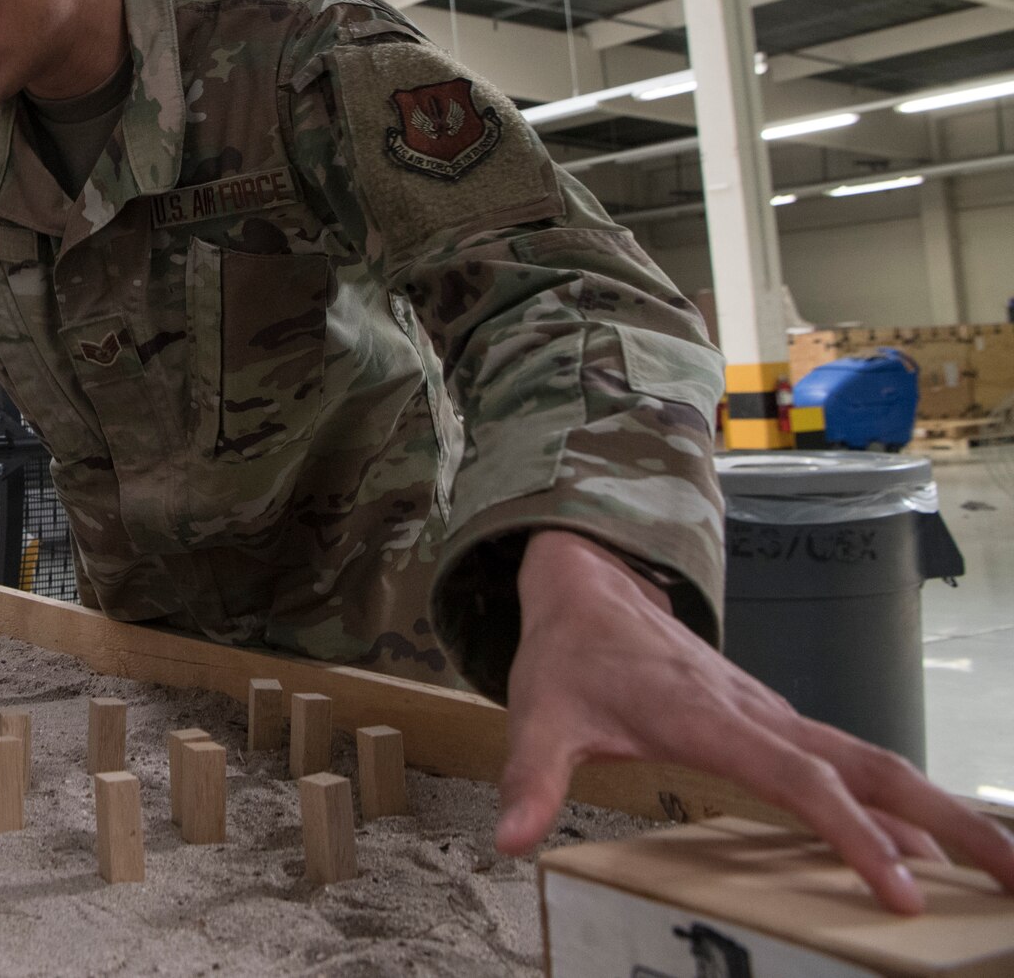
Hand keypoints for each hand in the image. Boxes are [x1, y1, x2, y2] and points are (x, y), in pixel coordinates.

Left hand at [496, 528, 1013, 913]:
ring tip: (1008, 873)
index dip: (852, 832)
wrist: (588, 585)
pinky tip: (934, 849)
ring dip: (944, 815)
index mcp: (708, 716)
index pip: (798, 778)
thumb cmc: (568, 655)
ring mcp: (775, 717)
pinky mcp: (778, 725)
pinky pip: (855, 766)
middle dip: (950, 823)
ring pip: (877, 764)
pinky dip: (905, 805)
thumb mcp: (537, 713)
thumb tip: (511, 842)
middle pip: (873, 768)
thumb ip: (530, 778)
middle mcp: (758, 714)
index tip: (901, 890)